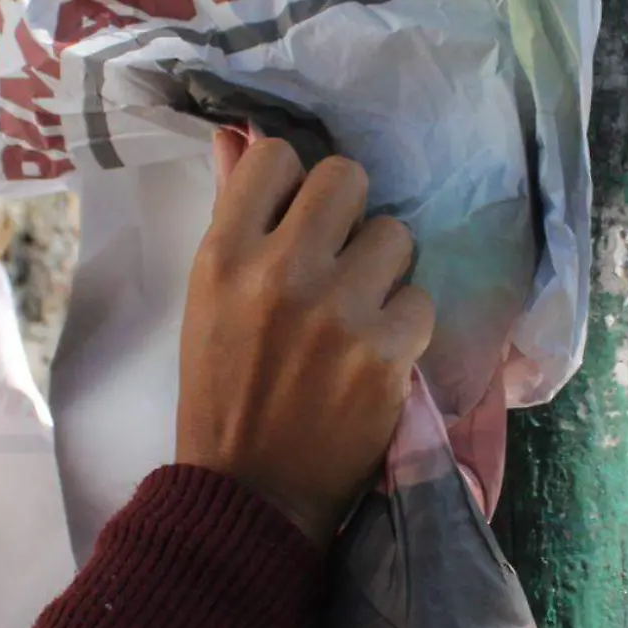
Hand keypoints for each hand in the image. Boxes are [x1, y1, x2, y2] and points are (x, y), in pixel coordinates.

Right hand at [178, 131, 434, 545]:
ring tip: (359, 308)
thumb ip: (231, 213)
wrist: (250, 492)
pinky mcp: (385, 353)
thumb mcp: (207, 297)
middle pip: (347, 178)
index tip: (295, 219)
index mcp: (224, 253)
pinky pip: (421, 299)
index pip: (277, 157)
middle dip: (348, 215)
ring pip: (395, 235)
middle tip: (338, 258)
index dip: (293, 184)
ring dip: (384, 269)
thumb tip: (239, 135)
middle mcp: (280, 271)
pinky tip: (377, 353)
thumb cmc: (223, 388)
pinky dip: (404, 326)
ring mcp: (338, 311)